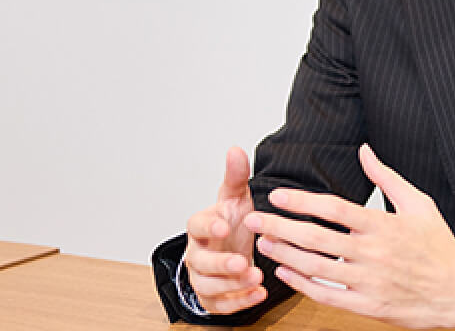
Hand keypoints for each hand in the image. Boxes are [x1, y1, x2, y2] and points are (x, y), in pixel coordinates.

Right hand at [183, 147, 265, 313]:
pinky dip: (239, 302)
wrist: (235, 250)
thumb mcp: (237, 199)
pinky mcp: (213, 297)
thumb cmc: (234, 224)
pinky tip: (258, 294)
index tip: (224, 225)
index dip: (209, 226)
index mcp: (202, 227)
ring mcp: (203, 277)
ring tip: (256, 277)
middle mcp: (198, 253)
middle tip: (242, 261)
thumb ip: (236, 177)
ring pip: (209, 286)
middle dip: (221, 263)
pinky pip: (221, 305)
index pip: (196, 225)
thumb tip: (235, 150)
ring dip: (232, 284)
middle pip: (200, 261)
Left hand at [245, 144, 454, 328]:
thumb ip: (387, 177)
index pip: (334, 209)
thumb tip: (364, 150)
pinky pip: (327, 295)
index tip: (278, 194)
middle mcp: (373, 253)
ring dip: (285, 254)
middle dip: (280, 226)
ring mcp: (369, 282)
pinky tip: (286, 273)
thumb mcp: (419, 203)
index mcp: (384, 225)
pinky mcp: (368, 306)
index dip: (303, 201)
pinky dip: (302, 284)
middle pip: (316, 237)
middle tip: (253, 218)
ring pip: (316, 267)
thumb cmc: (440, 245)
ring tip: (264, 242)